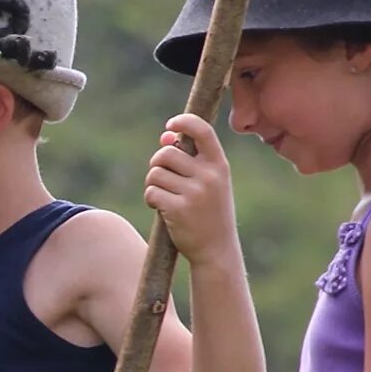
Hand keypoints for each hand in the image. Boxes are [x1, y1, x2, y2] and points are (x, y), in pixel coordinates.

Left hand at [145, 114, 240, 270]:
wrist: (216, 250)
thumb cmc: (210, 211)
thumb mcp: (208, 182)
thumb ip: (189, 158)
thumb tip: (165, 136)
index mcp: (219, 166)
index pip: (203, 131)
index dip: (184, 122)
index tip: (170, 125)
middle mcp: (209, 176)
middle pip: (166, 153)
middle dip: (157, 163)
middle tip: (162, 177)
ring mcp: (194, 193)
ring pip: (155, 173)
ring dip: (153, 183)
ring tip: (165, 196)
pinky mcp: (178, 210)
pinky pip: (151, 192)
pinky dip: (151, 199)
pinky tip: (162, 209)